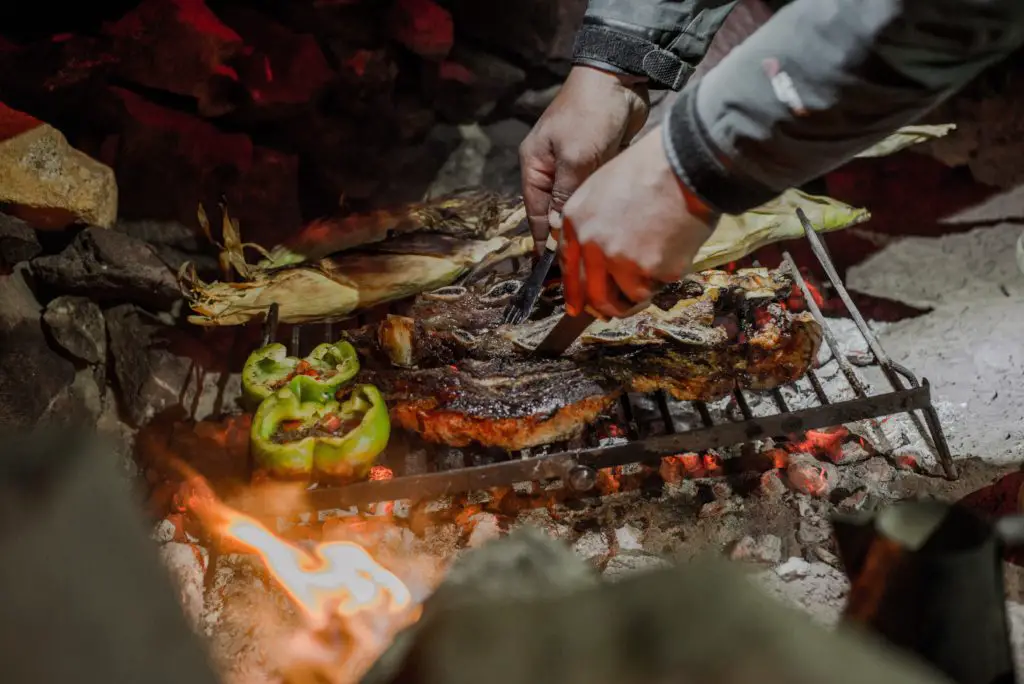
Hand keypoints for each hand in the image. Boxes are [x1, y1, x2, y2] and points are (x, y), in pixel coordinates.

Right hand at [519, 65, 648, 250]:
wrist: (620, 78)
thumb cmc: (590, 116)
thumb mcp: (575, 159)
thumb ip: (565, 197)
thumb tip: (557, 233)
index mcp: (535, 167)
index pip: (535, 215)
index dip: (543, 243)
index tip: (551, 271)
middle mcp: (551, 170)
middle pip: (555, 213)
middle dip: (565, 239)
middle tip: (578, 268)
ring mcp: (575, 166)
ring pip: (577, 206)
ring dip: (585, 226)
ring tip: (595, 255)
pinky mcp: (597, 163)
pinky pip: (594, 194)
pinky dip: (599, 210)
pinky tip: (610, 230)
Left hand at [559, 125, 719, 318]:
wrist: (685, 165)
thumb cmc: (649, 167)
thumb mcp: (601, 186)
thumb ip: (591, 221)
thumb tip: (593, 253)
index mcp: (575, 221)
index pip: (568, 267)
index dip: (574, 292)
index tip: (577, 307)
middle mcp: (592, 244)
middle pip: (594, 294)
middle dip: (605, 307)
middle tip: (616, 310)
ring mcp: (620, 260)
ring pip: (625, 297)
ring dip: (637, 293)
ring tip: (653, 273)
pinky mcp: (651, 270)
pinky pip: (654, 288)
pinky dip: (662, 280)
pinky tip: (671, 255)